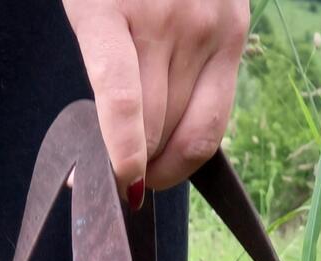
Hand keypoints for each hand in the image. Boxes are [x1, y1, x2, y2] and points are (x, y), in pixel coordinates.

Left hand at [62, 0, 248, 205]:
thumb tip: (122, 150)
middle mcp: (166, 20)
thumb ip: (100, 65)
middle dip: (140, 164)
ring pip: (188, 128)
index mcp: (108, 10)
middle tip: (127, 180)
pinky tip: (176, 161)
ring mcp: (206, 26)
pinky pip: (217, 115)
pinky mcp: (235, 30)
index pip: (124, 103)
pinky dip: (194, 147)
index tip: (124, 183)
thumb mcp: (86, 3)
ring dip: (167, 159)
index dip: (124, 154)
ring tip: (150, 165)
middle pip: (156, 126)